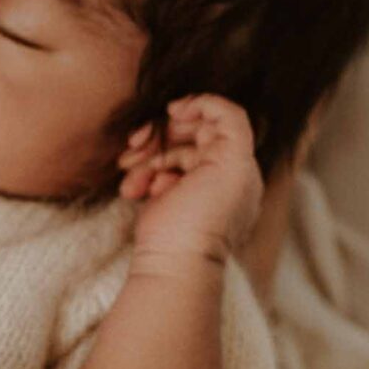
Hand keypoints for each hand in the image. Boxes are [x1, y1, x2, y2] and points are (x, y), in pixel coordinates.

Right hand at [118, 96, 262, 264]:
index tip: (172, 111)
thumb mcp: (232, 163)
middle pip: (188, 133)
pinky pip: (151, 173)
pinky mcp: (167, 199)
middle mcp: (218, 173)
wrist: (174, 262)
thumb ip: (231, 124)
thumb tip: (209, 106)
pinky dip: (139, 177)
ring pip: (165, 152)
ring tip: (130, 171)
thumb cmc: (203, 217)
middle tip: (139, 141)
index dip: (196, 108)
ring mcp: (191, 186)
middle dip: (161, 135)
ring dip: (144, 158)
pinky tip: (133, 191)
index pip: (219, 120)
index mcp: (238, 164)